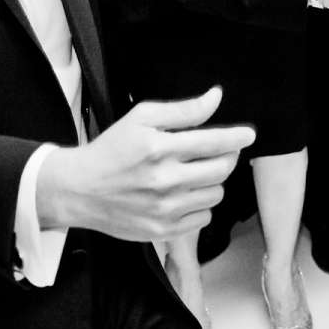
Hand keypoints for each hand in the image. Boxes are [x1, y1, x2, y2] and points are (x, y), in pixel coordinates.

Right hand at [35, 87, 254, 241]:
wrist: (80, 190)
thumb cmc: (111, 150)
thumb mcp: (141, 118)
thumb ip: (183, 110)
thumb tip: (215, 97)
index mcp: (159, 148)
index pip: (214, 141)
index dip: (237, 137)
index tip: (248, 134)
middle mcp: (165, 181)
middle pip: (222, 169)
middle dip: (227, 156)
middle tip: (220, 150)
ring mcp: (165, 209)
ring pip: (215, 194)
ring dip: (212, 181)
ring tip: (194, 172)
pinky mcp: (163, 231)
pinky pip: (203, 218)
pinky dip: (200, 205)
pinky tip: (183, 195)